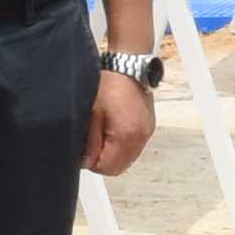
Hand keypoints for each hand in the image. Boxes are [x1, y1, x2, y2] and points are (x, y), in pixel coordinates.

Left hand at [85, 64, 155, 179]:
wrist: (127, 66)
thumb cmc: (110, 84)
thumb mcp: (92, 114)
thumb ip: (90, 142)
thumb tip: (86, 161)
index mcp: (126, 136)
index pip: (107, 168)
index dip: (92, 162)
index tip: (86, 150)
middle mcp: (140, 137)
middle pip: (119, 168)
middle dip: (104, 161)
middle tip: (93, 143)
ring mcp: (146, 133)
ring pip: (127, 159)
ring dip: (114, 154)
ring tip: (104, 133)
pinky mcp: (148, 127)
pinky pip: (135, 147)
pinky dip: (123, 145)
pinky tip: (115, 130)